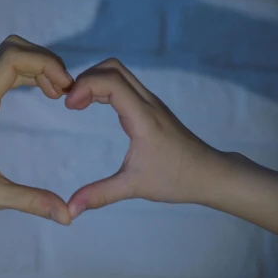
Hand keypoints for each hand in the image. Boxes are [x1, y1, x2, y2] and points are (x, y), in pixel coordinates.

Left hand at [0, 35, 73, 225]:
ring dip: (35, 66)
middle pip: (11, 48)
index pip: (12, 58)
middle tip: (66, 90)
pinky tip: (40, 94)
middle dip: (44, 60)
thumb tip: (68, 215)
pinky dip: (24, 74)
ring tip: (58, 93)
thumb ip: (31, 201)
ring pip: (5, 57)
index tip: (66, 90)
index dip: (45, 64)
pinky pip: (0, 73)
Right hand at [65, 58, 223, 217]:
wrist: (209, 174)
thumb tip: (70, 209)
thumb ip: (100, 195)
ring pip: (119, 73)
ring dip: (95, 80)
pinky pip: (125, 84)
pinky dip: (104, 87)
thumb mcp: (134, 187)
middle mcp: (147, 102)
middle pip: (113, 67)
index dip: (85, 86)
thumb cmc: (176, 179)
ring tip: (77, 104)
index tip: (69, 106)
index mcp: (143, 117)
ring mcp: (151, 102)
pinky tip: (93, 106)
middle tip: (70, 102)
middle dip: (86, 77)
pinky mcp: (151, 107)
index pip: (111, 81)